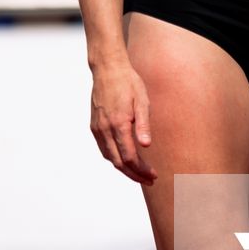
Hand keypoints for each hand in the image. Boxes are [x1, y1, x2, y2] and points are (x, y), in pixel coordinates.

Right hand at [89, 57, 156, 184]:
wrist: (108, 69)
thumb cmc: (129, 83)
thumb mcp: (142, 101)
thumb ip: (144, 124)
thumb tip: (147, 146)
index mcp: (118, 124)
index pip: (129, 157)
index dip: (141, 170)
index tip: (153, 175)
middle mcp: (105, 129)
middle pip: (118, 162)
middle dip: (134, 174)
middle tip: (149, 180)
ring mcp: (97, 128)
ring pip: (109, 157)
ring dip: (124, 169)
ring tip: (139, 173)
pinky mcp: (94, 126)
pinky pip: (103, 148)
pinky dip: (114, 158)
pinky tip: (124, 159)